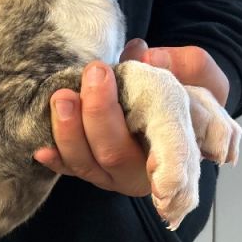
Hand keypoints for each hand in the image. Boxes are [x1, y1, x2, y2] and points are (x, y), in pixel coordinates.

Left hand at [33, 40, 229, 195]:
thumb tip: (148, 57)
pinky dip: (55, 159)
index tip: (162, 185)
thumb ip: (186, 65)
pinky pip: (68, 168)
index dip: (169, 170)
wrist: (165, 101)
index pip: (174, 157)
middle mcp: (144, 170)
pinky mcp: (90, 168)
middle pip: (115, 153)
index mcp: (180, 150)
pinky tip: (41, 149)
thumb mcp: (200, 74)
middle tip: (96, 73)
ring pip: (86, 163)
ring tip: (63, 96)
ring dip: (69, 131)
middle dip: (99, 114)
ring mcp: (113, 173)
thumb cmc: (187, 92)